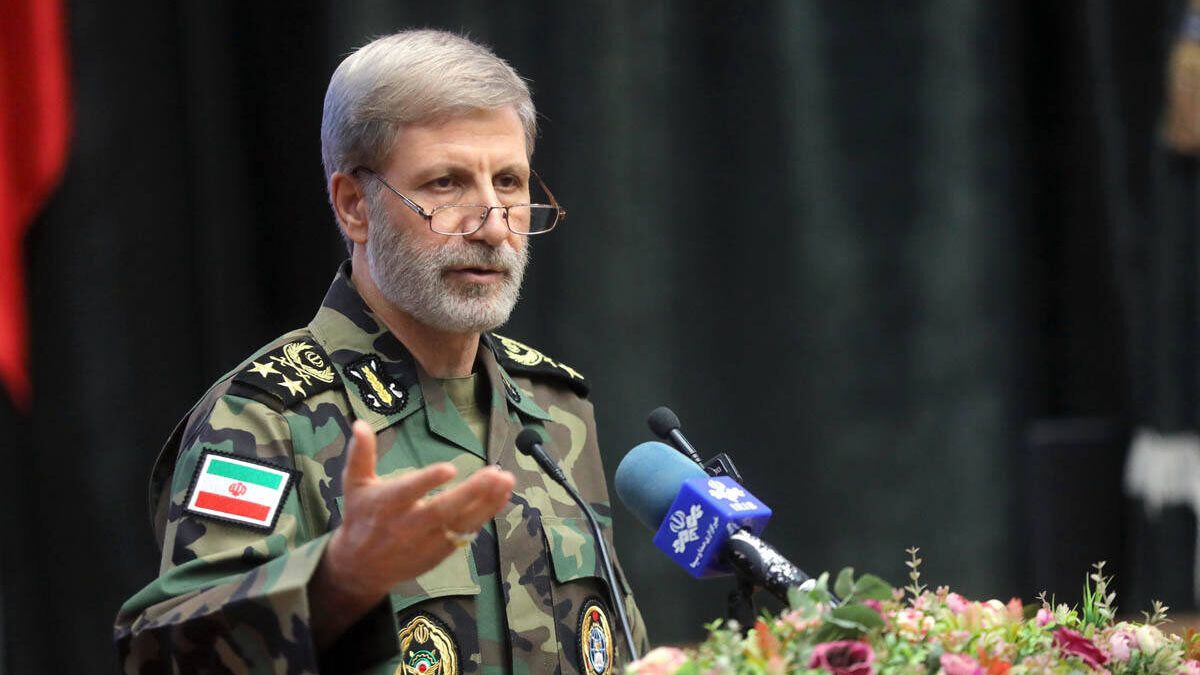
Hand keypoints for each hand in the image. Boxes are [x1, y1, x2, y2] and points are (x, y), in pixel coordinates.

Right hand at [311, 420, 513, 643]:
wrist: (361, 567)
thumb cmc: (360, 517)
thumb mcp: (354, 485)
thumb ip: (360, 454)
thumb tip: (359, 424)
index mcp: (386, 504)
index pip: (408, 491)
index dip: (428, 481)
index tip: (449, 468)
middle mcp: (408, 524)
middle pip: (443, 510)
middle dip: (472, 492)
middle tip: (495, 473)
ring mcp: (427, 540)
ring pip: (461, 522)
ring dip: (487, 502)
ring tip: (506, 480)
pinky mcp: (441, 551)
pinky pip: (467, 532)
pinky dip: (486, 514)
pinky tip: (502, 495)